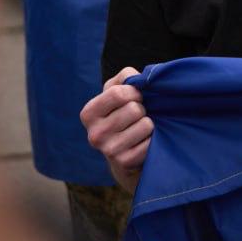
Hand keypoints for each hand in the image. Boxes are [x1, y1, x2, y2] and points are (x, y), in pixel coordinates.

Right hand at [81, 67, 152, 191]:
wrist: (123, 150)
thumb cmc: (121, 112)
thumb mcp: (117, 90)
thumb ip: (126, 77)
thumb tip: (138, 80)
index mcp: (88, 113)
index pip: (118, 93)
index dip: (135, 92)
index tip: (137, 96)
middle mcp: (94, 134)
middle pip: (134, 109)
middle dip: (142, 109)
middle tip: (137, 116)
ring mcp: (108, 151)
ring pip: (145, 125)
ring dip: (149, 124)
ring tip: (140, 128)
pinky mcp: (124, 163)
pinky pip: (150, 143)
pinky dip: (152, 140)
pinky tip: (143, 141)